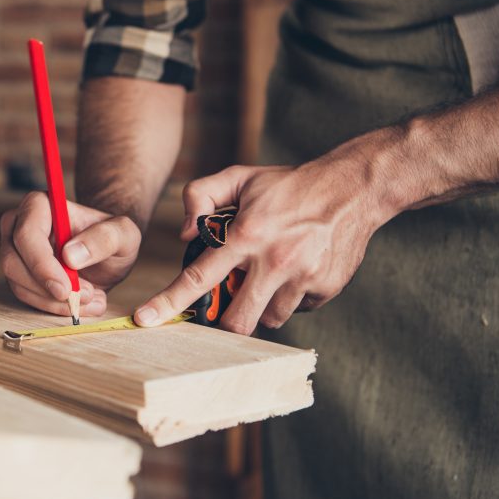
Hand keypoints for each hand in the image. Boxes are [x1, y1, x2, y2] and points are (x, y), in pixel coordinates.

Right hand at [0, 191, 141, 317]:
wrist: (106, 254)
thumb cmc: (112, 237)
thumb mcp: (124, 234)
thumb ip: (104, 238)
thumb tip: (70, 256)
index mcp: (40, 205)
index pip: (27, 235)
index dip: (42, 265)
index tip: (65, 289)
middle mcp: (19, 225)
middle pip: (13, 262)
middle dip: (47, 289)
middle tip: (82, 298)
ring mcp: (14, 250)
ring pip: (18, 284)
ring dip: (53, 302)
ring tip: (90, 300)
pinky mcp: (18, 273)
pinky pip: (25, 296)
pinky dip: (52, 307)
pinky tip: (79, 304)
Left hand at [134, 160, 388, 334]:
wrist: (353, 189)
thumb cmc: (289, 185)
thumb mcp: (240, 177)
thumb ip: (201, 196)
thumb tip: (184, 234)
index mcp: (246, 235)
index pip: (198, 277)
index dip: (168, 303)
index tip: (144, 320)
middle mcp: (274, 261)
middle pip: (235, 321)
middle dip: (224, 320)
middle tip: (227, 302)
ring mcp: (302, 278)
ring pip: (267, 319)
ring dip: (260, 306)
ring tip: (269, 276)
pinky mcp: (324, 289)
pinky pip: (296, 309)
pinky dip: (289, 298)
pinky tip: (296, 271)